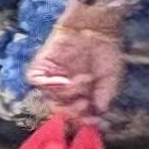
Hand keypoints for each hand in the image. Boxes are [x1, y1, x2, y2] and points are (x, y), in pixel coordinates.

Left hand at [28, 7, 126, 121]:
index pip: (76, 115)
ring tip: (84, 81)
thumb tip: (98, 113)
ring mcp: (51, 77)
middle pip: (60, 109)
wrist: (96, 26)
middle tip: (85, 103)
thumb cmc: (106, 50)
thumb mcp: (111, 78)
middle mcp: (63, 89)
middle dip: (73, 111)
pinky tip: (65, 80)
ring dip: (68, 94)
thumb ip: (104, 96)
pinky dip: (49, 84)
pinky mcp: (40, 66)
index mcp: (80, 94)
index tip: (94, 122)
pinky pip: (37, 81)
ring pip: (51, 97)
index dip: (83, 121)